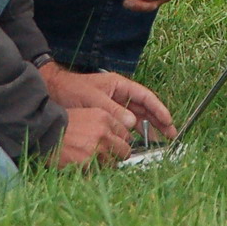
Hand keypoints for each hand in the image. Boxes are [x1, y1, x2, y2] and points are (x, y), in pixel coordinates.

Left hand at [41, 61, 175, 139]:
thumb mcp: (94, 99)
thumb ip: (114, 111)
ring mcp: (116, 104)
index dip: (158, 109)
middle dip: (159, 121)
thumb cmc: (73, 90)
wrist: (55, 91)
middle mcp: (121, 94)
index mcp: (120, 85)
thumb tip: (132, 123)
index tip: (168, 121)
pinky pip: (126, 123)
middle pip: (145, 108)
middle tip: (171, 135)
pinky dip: (134, 132)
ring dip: (149, 128)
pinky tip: (140, 142)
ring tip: (160, 141)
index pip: (145, 96)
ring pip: (137, 117)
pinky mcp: (109, 115)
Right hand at [51, 106, 131, 166]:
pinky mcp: (88, 162)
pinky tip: (83, 165)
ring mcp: (97, 148)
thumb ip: (103, 124)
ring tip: (92, 161)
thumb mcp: (87, 114)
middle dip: (118, 156)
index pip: (126, 134)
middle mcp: (104, 132)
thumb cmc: (63, 123)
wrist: (45, 132)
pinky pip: (98, 172)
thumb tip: (115, 137)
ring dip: (105, 165)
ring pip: (112, 164)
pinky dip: (92, 171)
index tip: (118, 146)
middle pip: (125, 151)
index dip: (122, 142)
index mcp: (105, 118)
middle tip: (110, 157)